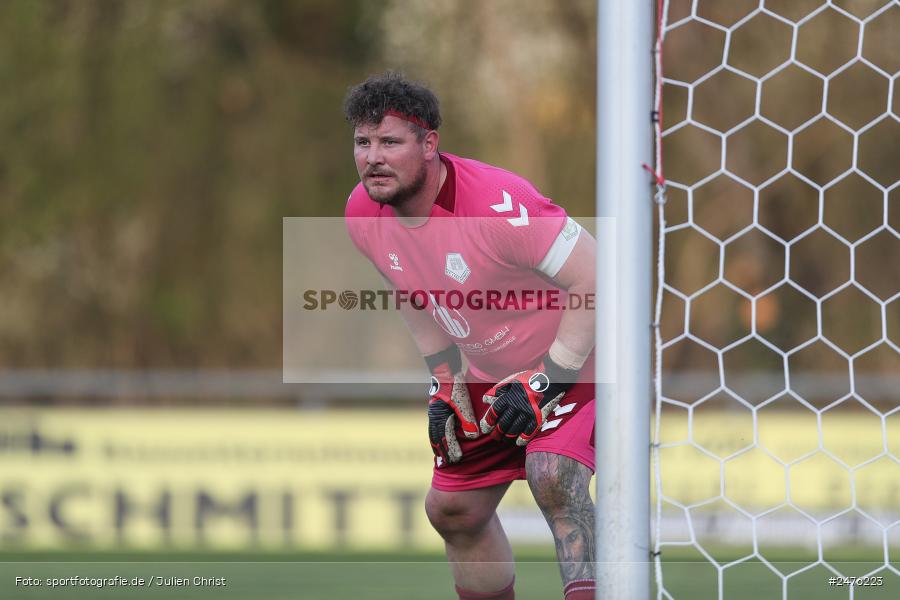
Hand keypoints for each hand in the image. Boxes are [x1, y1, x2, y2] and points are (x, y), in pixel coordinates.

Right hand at [426, 346, 478, 464]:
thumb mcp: (463, 402)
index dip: (450, 449)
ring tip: (440, 455)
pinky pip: (434, 427)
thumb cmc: (454, 385)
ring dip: (437, 445)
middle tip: (448, 463)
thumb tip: (472, 437)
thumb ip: (467, 420)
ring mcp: (433, 412)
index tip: (457, 459)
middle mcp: (434, 416)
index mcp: (440, 417)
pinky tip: (440, 438)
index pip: (445, 438)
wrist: (445, 369)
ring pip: (433, 433)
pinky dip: (436, 436)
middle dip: (442, 451)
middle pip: (437, 438)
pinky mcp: (436, 408)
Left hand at [480, 355, 578, 445]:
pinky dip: (522, 439)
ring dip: (507, 437)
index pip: (494, 412)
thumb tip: (485, 400)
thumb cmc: (528, 380)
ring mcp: (528, 413)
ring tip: (505, 439)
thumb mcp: (511, 381)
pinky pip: (529, 432)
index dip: (488, 422)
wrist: (551, 379)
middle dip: (497, 433)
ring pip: (514, 430)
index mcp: (509, 396)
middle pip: (503, 424)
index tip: (485, 428)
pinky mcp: (538, 418)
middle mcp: (517, 406)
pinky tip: (518, 442)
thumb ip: (497, 390)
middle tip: (495, 436)